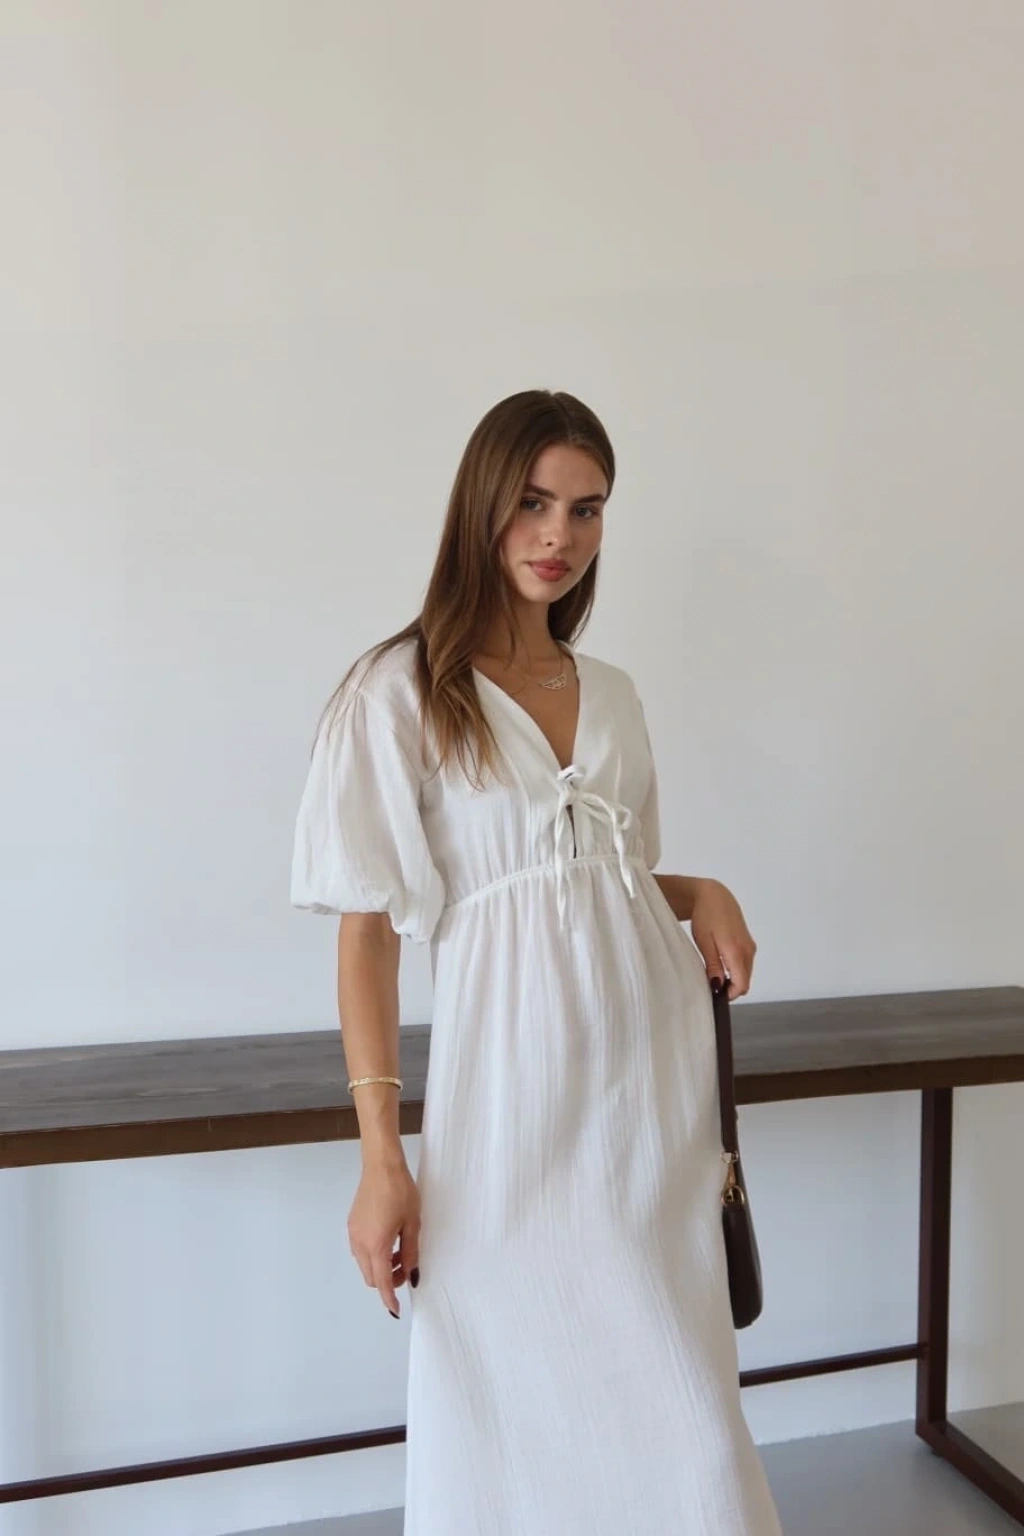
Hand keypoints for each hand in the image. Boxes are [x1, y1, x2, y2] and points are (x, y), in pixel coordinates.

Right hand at [348, 1160, 420, 1319]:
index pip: (381, 1282)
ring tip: (400, 1251)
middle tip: (405, 1270)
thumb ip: (411, 1253)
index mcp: (376, 1245)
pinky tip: (388, 1240)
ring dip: (380, 1267)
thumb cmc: (401, 1192)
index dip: (389, 1298)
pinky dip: (373, 1254)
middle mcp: (360, 1243)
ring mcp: (353, 1233)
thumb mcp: (412, 1224)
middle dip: (386, 1281)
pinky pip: (361, 1250)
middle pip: (370, 1277)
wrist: (382, 1165)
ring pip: (365, 1264)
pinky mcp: (352, 1224)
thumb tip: (411, 1276)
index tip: (396, 1310)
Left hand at [690, 878, 756, 999]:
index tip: (714, 993)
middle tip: (710, 982)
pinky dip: (735, 968)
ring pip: (745, 973)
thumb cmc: (706, 916)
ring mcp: (750, 946)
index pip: (742, 984)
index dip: (729, 994)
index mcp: (737, 951)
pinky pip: (745, 963)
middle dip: (730, 987)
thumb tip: (718, 986)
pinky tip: (720, 960)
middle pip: (745, 981)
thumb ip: (713, 965)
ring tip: (713, 970)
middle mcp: (748, 950)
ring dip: (733, 977)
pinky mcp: (749, 943)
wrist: (714, 895)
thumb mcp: (704, 942)